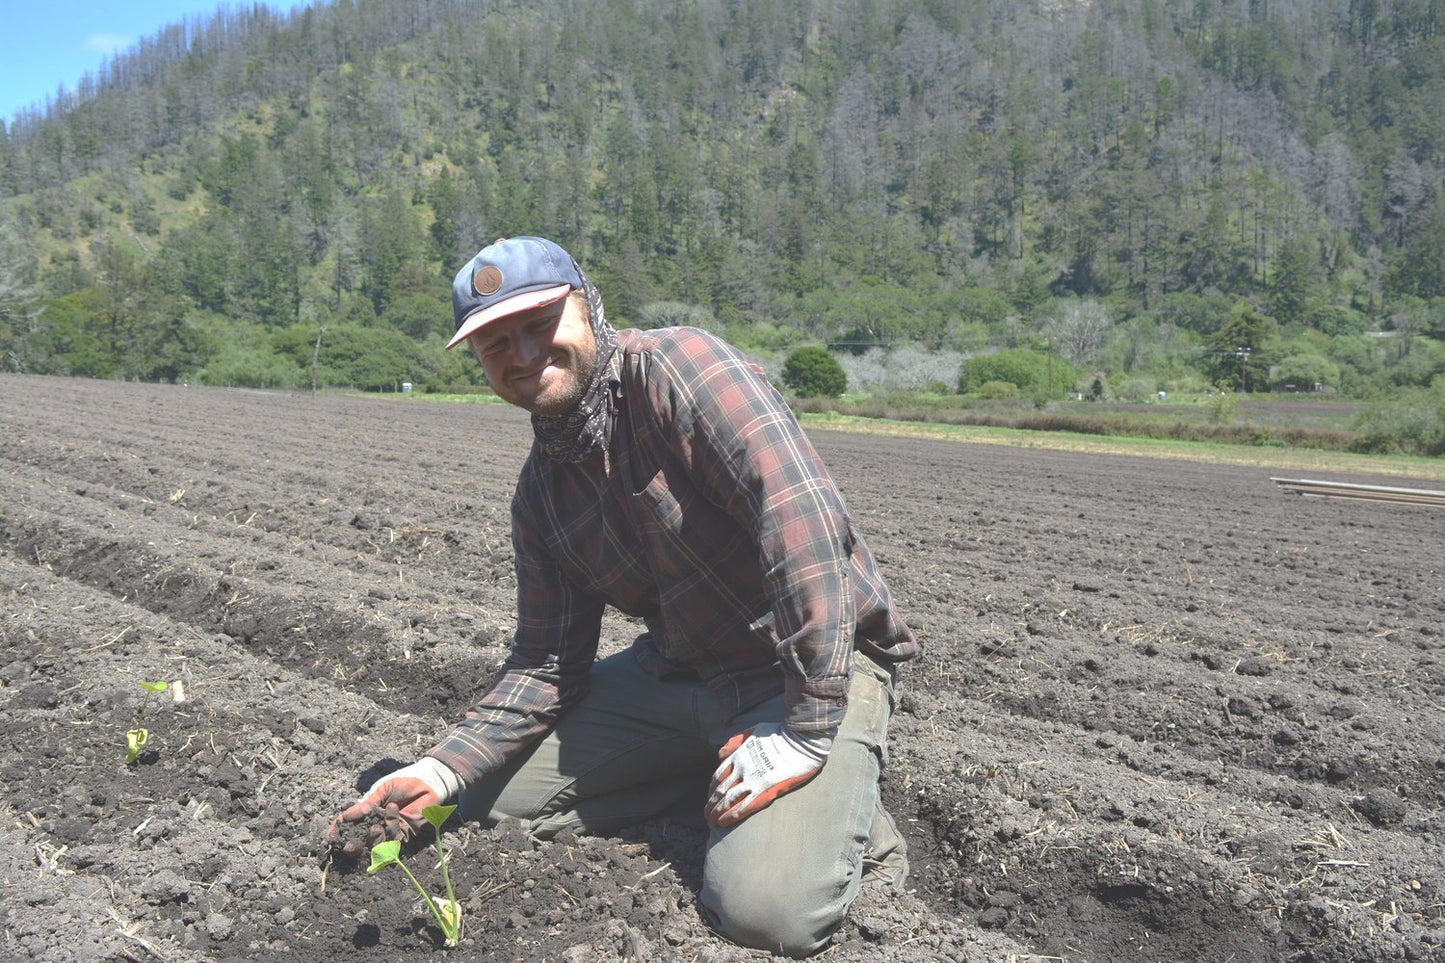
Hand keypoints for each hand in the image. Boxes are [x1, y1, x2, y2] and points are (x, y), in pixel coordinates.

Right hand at [327, 757, 461, 852]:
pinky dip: (392, 829)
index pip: (350, 823)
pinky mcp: (405, 833)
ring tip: (377, 826)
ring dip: (375, 836)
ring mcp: (391, 829)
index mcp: (369, 810)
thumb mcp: (382, 789)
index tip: (331, 836)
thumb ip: (366, 804)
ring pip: (377, 842)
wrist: (428, 783)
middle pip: (361, 839)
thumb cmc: (404, 782)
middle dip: (353, 844)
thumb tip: (346, 816)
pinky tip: (394, 816)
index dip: (339, 830)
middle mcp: (378, 822)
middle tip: (348, 847)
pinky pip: (394, 839)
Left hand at [705, 723, 832, 827]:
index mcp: (738, 755)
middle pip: (721, 790)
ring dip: (718, 812)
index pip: (719, 775)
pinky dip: (732, 816)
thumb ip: (735, 741)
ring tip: (712, 822)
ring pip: (729, 800)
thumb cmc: (779, 733)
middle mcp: (741, 769)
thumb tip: (721, 754)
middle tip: (706, 814)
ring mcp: (752, 780)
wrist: (799, 739)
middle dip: (712, 803)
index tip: (710, 796)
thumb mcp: (753, 731)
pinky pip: (744, 806)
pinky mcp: (765, 790)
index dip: (712, 788)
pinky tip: (724, 823)